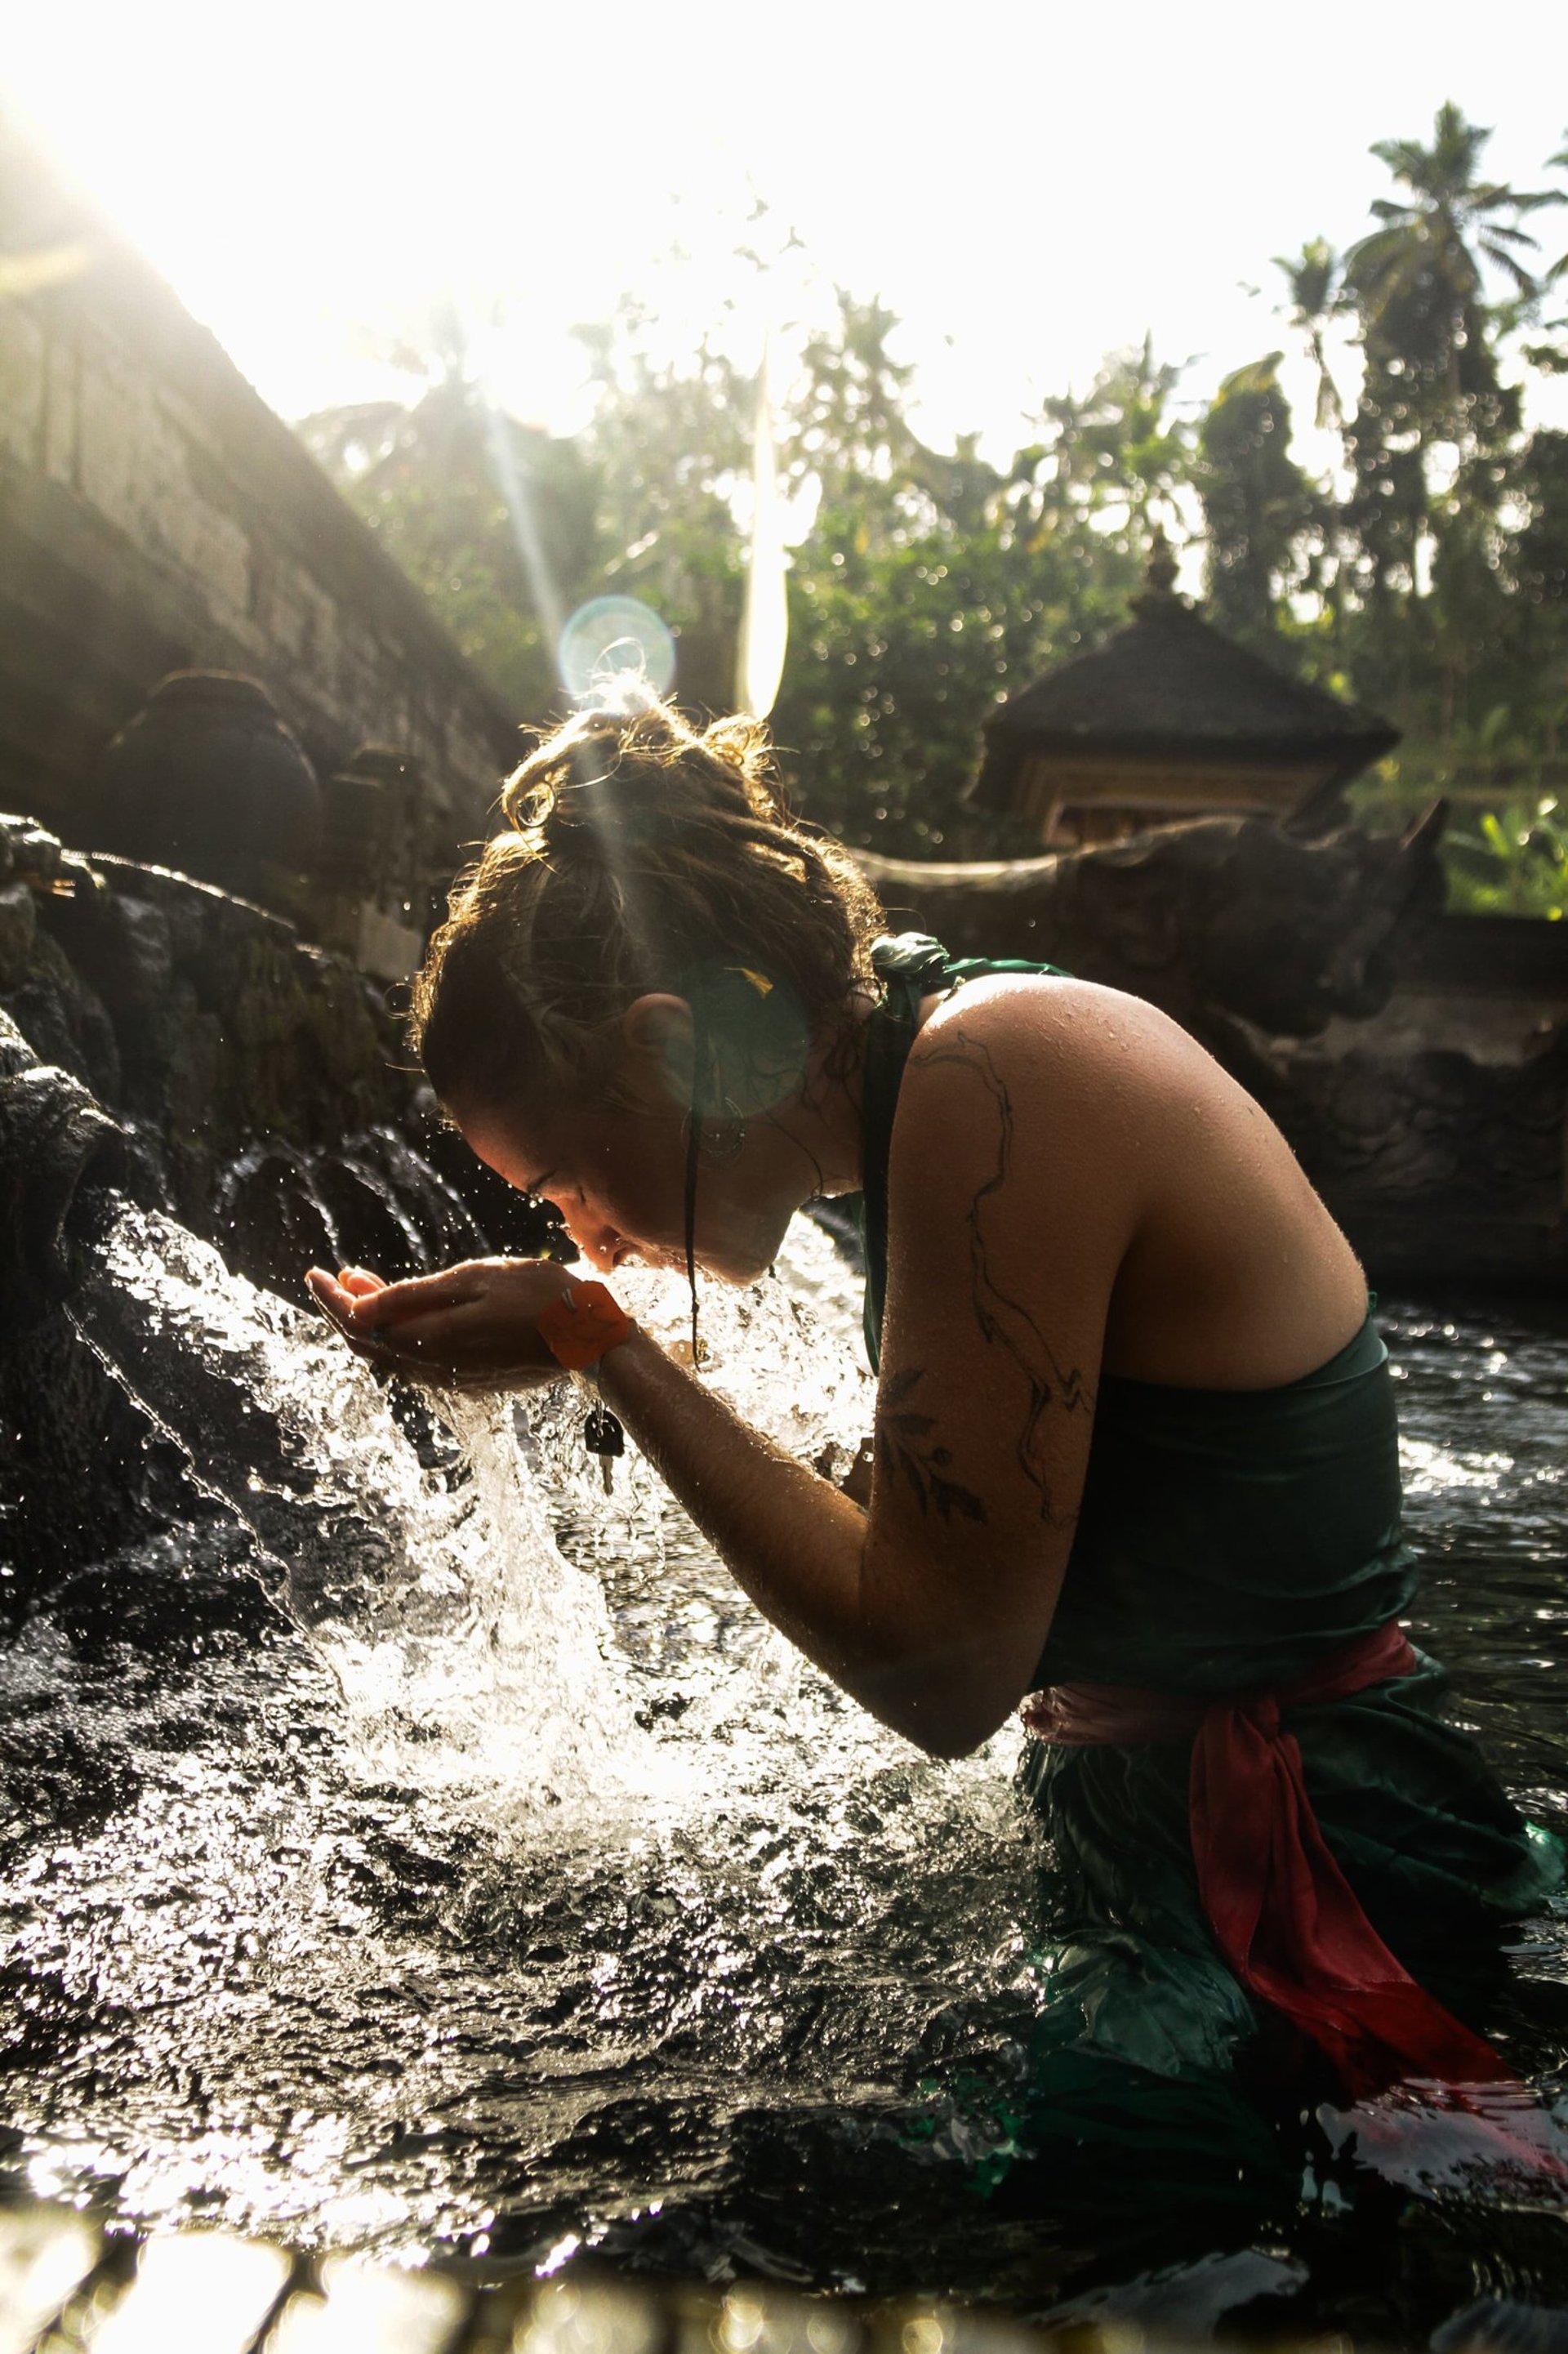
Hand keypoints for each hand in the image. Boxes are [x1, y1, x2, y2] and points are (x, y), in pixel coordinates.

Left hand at [305, 1257, 583, 1390]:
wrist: (589, 1337)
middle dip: (346, 1309)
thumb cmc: (535, 1297)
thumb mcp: (470, 1280)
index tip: (315, 1272)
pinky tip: (405, 1310)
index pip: (360, 1325)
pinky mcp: (470, 1378)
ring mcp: (453, 1377)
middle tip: (332, 1275)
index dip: (332, 1299)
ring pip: (394, 1352)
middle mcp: (434, 1369)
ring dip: (373, 1320)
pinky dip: (400, 1332)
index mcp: (429, 1342)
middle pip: (370, 1344)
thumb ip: (410, 1297)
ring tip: (362, 1282)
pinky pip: (418, 1358)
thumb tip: (356, 1309)